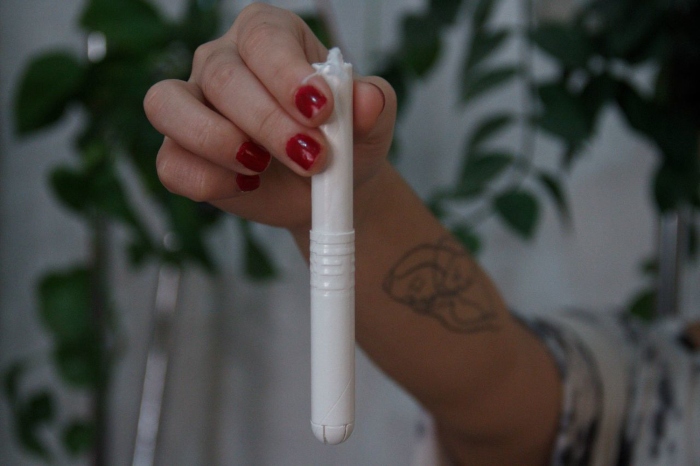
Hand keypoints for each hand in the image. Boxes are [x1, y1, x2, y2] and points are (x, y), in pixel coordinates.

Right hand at [144, 3, 396, 233]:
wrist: (327, 185)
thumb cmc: (344, 139)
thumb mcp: (371, 122)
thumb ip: (373, 105)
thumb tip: (365, 99)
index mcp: (269, 36)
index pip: (263, 38)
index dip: (287, 74)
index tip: (320, 111)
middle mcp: (222, 60)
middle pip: (222, 76)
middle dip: (268, 123)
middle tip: (311, 157)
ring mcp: (192, 105)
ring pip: (168, 106)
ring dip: (219, 142)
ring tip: (261, 167)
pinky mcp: (179, 152)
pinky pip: (171, 163)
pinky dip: (207, 180)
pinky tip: (246, 186)